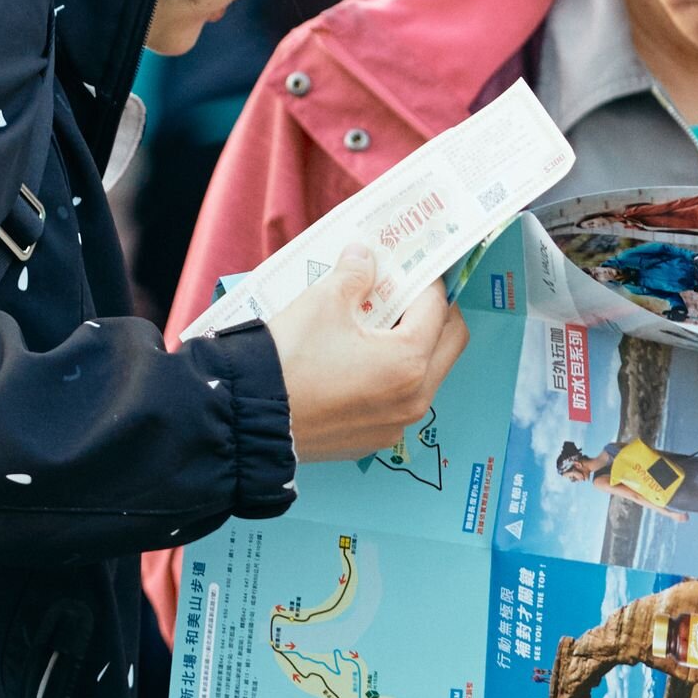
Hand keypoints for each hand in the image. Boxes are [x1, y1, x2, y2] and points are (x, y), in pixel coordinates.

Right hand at [267, 246, 467, 467]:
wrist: (248, 417)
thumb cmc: (289, 359)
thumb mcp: (322, 303)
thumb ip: (353, 275)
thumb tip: (363, 257)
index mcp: (408, 360)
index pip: (436, 307)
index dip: (425, 279)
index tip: (412, 265)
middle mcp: (413, 398)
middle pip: (449, 343)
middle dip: (435, 313)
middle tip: (409, 292)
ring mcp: (395, 424)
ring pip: (428, 375)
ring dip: (416, 346)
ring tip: (380, 324)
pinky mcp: (372, 440)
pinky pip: (399, 402)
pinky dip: (393, 377)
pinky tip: (361, 360)